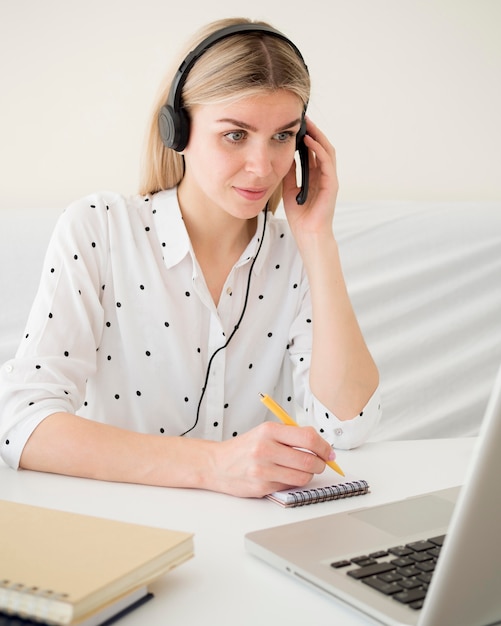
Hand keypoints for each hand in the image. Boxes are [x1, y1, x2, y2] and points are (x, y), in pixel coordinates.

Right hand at [210, 421, 334, 497]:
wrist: (217, 464)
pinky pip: (289, 487)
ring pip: (302, 477)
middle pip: (309, 460)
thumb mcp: (265, 432)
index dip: (324, 447)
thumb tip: (321, 445)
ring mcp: (263, 470)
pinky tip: (283, 476)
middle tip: (320, 463)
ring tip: (301, 470)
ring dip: (308, 475)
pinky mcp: (261, 487)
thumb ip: (291, 435)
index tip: (329, 452)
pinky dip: (291, 482)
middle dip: (320, 464)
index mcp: (269, 430)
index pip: (308, 438)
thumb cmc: (245, 447)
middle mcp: (265, 449)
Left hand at [282, 118, 338, 241]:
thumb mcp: (289, 189)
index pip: (313, 151)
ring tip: (307, 123)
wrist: (308, 234)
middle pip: (322, 147)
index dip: (306, 137)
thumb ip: (289, 173)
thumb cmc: (301, 217)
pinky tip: (309, 140)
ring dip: (317, 135)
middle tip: (302, 117)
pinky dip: (319, 149)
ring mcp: (329, 178)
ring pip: (327, 150)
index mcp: (315, 176)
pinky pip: (326, 162)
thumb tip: (283, 155)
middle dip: (313, 131)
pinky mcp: (331, 184)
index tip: (296, 124)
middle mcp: (324, 175)